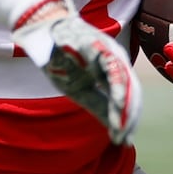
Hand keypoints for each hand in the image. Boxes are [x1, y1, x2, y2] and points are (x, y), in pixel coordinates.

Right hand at [13, 0, 140, 144]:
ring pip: (126, 82)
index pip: (126, 99)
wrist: (41, 33)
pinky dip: (117, 88)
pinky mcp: (100, 45)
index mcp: (113, 73)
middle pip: (131, 92)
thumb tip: (114, 127)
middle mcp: (116, 61)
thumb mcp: (78, 90)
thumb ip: (97, 105)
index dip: (126, 120)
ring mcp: (110, 51)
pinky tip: (118, 103)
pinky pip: (113, 68)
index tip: (123, 141)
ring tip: (122, 127)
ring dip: (124, 107)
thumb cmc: (60, 60)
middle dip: (128, 118)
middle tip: (123, 138)